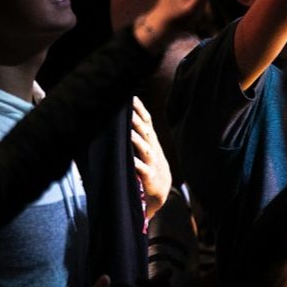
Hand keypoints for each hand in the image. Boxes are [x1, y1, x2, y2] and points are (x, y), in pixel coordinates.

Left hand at [131, 96, 170, 219]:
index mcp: (151, 141)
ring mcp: (153, 163)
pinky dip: (137, 165)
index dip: (140, 109)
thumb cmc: (149, 164)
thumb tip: (125, 115)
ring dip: (136, 141)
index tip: (131, 97)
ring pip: (145, 150)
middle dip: (136, 120)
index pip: (147, 121)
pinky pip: (143, 170)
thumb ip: (138, 132)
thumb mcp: (147, 146)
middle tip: (127, 109)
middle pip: (145, 132)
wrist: (161, 189)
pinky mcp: (150, 177)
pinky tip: (131, 160)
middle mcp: (153, 149)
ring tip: (128, 132)